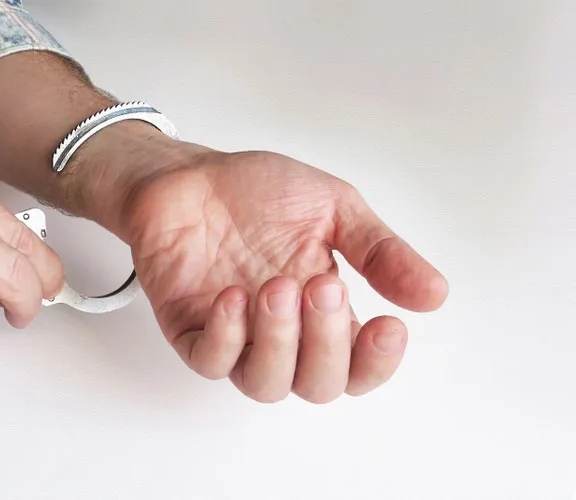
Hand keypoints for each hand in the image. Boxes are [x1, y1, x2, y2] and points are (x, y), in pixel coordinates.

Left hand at [120, 149, 447, 402]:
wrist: (190, 173)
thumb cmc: (257, 193)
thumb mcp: (334, 209)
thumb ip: (380, 252)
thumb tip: (436, 294)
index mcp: (322, 312)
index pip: (358, 367)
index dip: (377, 361)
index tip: (390, 325)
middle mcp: (281, 334)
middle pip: (317, 384)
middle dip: (327, 342)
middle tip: (321, 285)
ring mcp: (234, 335)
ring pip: (265, 384)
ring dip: (279, 344)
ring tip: (276, 288)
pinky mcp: (188, 329)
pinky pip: (210, 361)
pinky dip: (225, 337)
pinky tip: (233, 297)